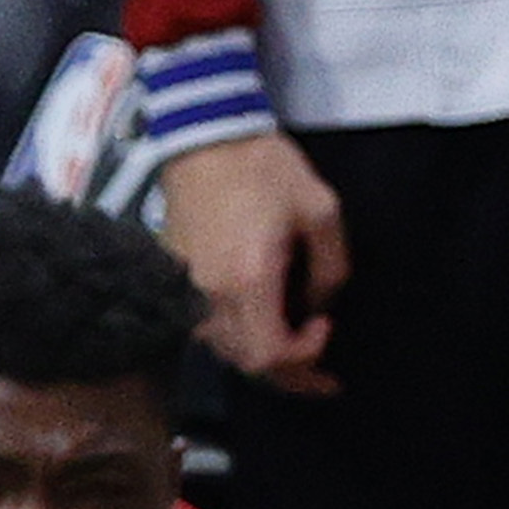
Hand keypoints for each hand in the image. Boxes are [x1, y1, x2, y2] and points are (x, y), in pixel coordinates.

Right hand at [161, 130, 347, 394]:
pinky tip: (259, 323)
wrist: (205, 135)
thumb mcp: (320, 209)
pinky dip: (237, 337)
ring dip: (261, 358)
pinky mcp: (176, 277)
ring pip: (225, 351)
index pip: (270, 356)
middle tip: (319, 370)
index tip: (325, 328)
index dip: (303, 360)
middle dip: (288, 373)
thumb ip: (332, 268)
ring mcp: (189, 289)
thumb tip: (319, 305)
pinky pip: (206, 326)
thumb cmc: (265, 167)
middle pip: (247, 365)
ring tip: (292, 348)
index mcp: (249, 281)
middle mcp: (212, 296)